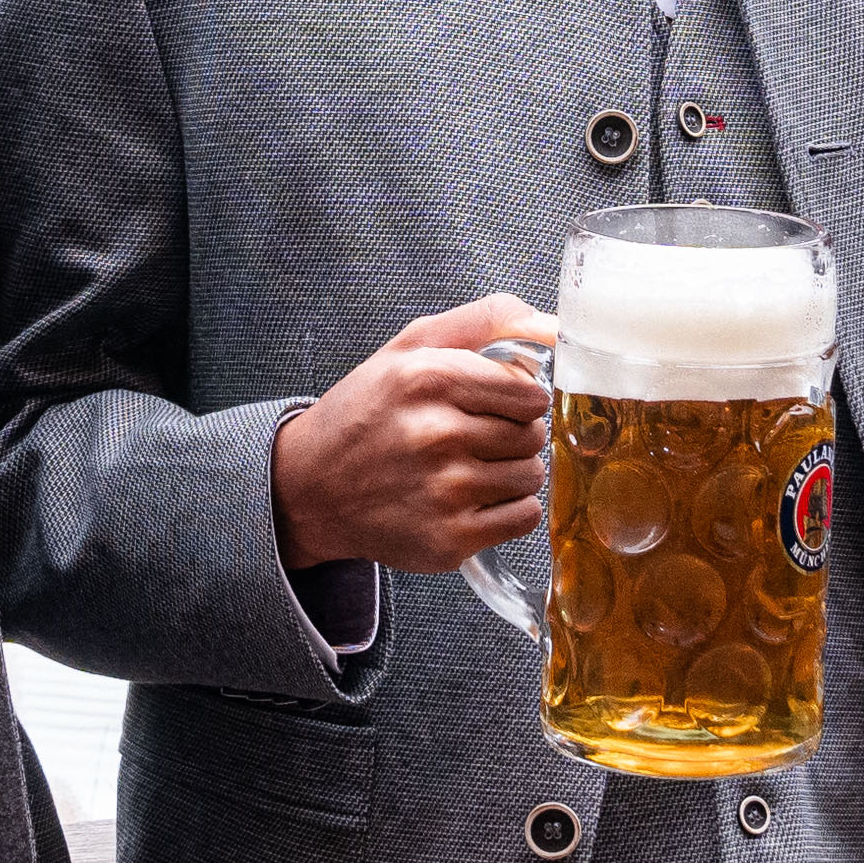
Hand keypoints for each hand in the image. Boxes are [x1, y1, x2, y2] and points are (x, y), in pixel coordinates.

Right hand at [269, 292, 551, 576]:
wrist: (309, 490)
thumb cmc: (366, 413)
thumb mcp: (411, 347)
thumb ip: (486, 322)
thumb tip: (554, 327)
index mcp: (429, 379)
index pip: (530, 391)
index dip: (520, 398)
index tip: (498, 403)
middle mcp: (436, 435)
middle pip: (532, 434)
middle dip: (513, 433)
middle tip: (474, 437)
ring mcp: (443, 492)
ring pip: (532, 476)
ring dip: (511, 472)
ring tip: (469, 467)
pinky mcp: (448, 540)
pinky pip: (524, 518)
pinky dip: (508, 510)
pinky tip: (472, 498)